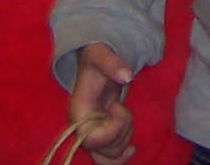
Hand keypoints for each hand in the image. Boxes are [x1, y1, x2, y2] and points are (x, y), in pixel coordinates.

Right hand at [69, 43, 135, 164]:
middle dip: (121, 134)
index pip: (90, 140)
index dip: (112, 130)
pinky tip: (131, 149)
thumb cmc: (96, 59)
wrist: (97, 63)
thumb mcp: (102, 55)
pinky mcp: (101, 136)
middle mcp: (81, 129)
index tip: (118, 106)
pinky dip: (121, 158)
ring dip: (124, 140)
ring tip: (125, 116)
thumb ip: (112, 63)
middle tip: (122, 109)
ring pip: (108, 157)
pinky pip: (109, 158)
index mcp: (78, 112)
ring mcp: (91, 134)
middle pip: (101, 152)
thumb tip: (127, 76)